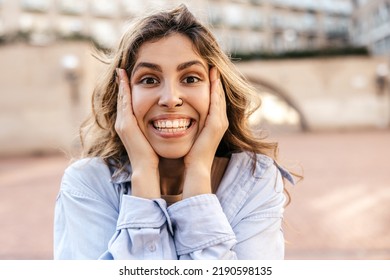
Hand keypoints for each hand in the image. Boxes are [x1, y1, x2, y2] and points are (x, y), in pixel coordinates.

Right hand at [115, 68, 159, 198]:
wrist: (147, 169)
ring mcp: (122, 124)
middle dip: (122, 84)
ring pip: (121, 98)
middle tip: (122, 69)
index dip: (127, 91)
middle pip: (121, 99)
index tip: (129, 78)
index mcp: (129, 127)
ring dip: (122, 84)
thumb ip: (153, 129)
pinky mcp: (125, 125)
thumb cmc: (153, 156)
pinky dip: (124, 90)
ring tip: (122, 70)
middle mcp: (122, 123)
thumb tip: (163, 122)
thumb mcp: (152, 138)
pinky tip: (125, 78)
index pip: (127, 104)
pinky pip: (124, 102)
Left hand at [182, 67, 228, 197]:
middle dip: (216, 81)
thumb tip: (177, 114)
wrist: (195, 167)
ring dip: (217, 82)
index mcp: (212, 123)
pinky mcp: (217, 124)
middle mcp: (220, 121)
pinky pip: (217, 102)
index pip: (213, 100)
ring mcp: (220, 122)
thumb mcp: (189, 133)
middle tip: (212, 65)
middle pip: (219, 96)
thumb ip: (189, 123)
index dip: (211, 86)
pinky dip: (215, 90)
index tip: (206, 73)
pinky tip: (212, 79)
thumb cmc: (189, 152)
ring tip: (213, 68)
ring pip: (220, 97)